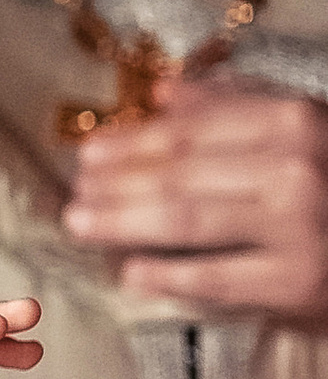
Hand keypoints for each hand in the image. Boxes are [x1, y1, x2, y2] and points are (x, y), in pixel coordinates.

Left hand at [61, 78, 327, 322]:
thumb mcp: (310, 128)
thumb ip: (241, 104)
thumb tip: (166, 93)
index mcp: (297, 121)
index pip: (192, 130)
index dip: (133, 141)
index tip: (89, 150)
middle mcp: (296, 169)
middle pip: (181, 173)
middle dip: (117, 184)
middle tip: (74, 192)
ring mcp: (298, 228)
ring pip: (188, 221)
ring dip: (124, 222)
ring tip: (84, 224)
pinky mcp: (300, 285)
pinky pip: (217, 279)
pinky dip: (169, 276)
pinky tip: (132, 273)